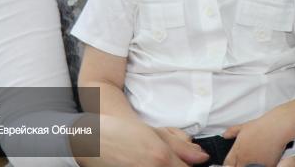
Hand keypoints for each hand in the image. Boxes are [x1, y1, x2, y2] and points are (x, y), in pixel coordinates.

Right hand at [77, 115, 206, 166]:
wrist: (91, 139)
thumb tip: (203, 158)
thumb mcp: (155, 134)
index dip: (189, 166)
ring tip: (153, 161)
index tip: (189, 163)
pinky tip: (145, 164)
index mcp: (161, 158)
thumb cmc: (124, 131)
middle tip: (173, 161)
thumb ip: (181, 147)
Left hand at [223, 116, 290, 166]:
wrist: (276, 128)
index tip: (234, 161)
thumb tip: (224, 135)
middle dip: (239, 164)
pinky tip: (263, 161)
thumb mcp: (243, 127)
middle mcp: (245, 161)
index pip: (227, 164)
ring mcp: (256, 165)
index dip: (230, 163)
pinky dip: (261, 166)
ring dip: (249, 165)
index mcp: (237, 152)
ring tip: (254, 159)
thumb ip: (231, 132)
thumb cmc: (261, 126)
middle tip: (245, 159)